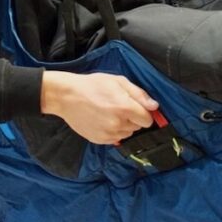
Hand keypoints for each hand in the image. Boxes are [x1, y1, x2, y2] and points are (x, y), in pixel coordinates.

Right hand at [41, 70, 157, 143]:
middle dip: (133, 118)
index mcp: (125, 108)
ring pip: (127, 133)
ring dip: (124, 125)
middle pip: (138, 127)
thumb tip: (154, 106)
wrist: (67, 97)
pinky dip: (113, 131)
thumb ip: (139, 94)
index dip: (144, 112)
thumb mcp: (118, 81)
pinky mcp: (100, 140)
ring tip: (109, 113)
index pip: (148, 120)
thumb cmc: (92, 85)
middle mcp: (118, 124)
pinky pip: (115, 139)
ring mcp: (108, 134)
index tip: (137, 107)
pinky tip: (103, 120)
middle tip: (119, 106)